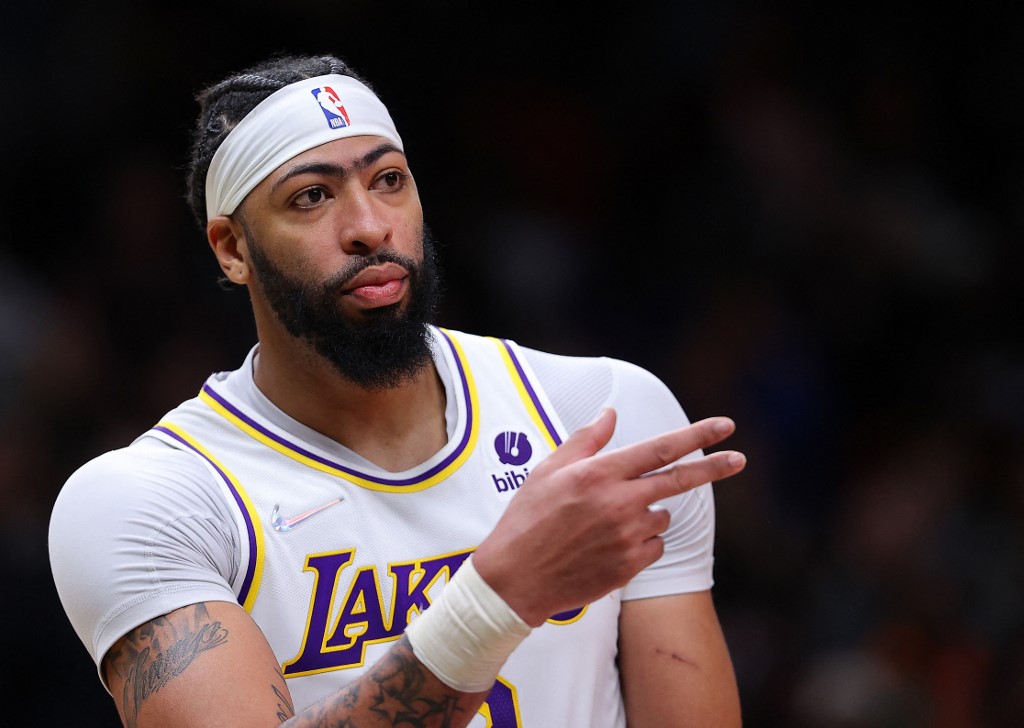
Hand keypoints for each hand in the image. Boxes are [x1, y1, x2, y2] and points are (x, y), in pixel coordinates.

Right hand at [472, 409, 744, 626]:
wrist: (515, 578)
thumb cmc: (526, 519)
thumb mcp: (548, 470)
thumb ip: (586, 440)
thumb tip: (611, 413)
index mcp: (599, 474)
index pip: (660, 449)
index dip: (697, 435)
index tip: (725, 427)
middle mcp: (619, 503)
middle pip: (679, 480)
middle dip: (714, 467)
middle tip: (740, 459)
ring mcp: (627, 537)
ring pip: (661, 516)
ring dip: (648, 513)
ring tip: (608, 522)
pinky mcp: (629, 566)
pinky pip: (654, 547)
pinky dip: (642, 542)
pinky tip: (610, 544)